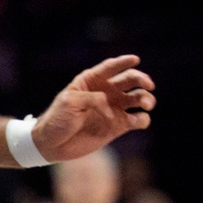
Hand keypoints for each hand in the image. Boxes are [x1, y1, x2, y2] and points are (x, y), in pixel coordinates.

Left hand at [31, 56, 154, 161]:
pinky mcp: (118, 126)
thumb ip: (93, 99)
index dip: (124, 62)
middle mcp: (106, 92)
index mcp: (91, 81)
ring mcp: (114, 109)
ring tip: (145, 104)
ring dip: (146, 99)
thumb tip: (112, 109)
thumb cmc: (58, 118)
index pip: (110, 67)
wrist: (53, 143)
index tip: (136, 59)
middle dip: (141, 80)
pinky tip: (136, 120)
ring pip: (138, 98)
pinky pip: (138, 120)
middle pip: (129, 80)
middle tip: (149, 85)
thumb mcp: (70, 102)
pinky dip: (142, 119)